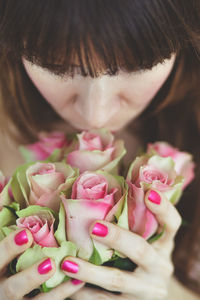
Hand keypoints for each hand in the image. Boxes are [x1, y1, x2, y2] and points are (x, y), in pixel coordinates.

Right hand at [0, 229, 83, 299]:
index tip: (27, 234)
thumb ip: (5, 225)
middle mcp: (2, 288)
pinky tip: (79, 282)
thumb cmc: (4, 260)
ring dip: (54, 292)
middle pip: (13, 287)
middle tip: (50, 263)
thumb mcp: (1, 249)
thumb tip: (5, 188)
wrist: (4, 291)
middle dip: (30, 276)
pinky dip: (63, 293)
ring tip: (73, 276)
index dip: (9, 248)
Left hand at [61, 189, 181, 299]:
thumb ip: (135, 222)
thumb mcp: (148, 240)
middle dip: (118, 238)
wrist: (153, 294)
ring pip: (118, 279)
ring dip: (91, 271)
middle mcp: (159, 266)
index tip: (149, 191)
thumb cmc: (144, 255)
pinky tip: (68, 282)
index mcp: (164, 244)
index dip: (163, 208)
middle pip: (141, 251)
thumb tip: (102, 192)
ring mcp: (146, 289)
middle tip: (94, 227)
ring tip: (68, 262)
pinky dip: (85, 292)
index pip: (171, 224)